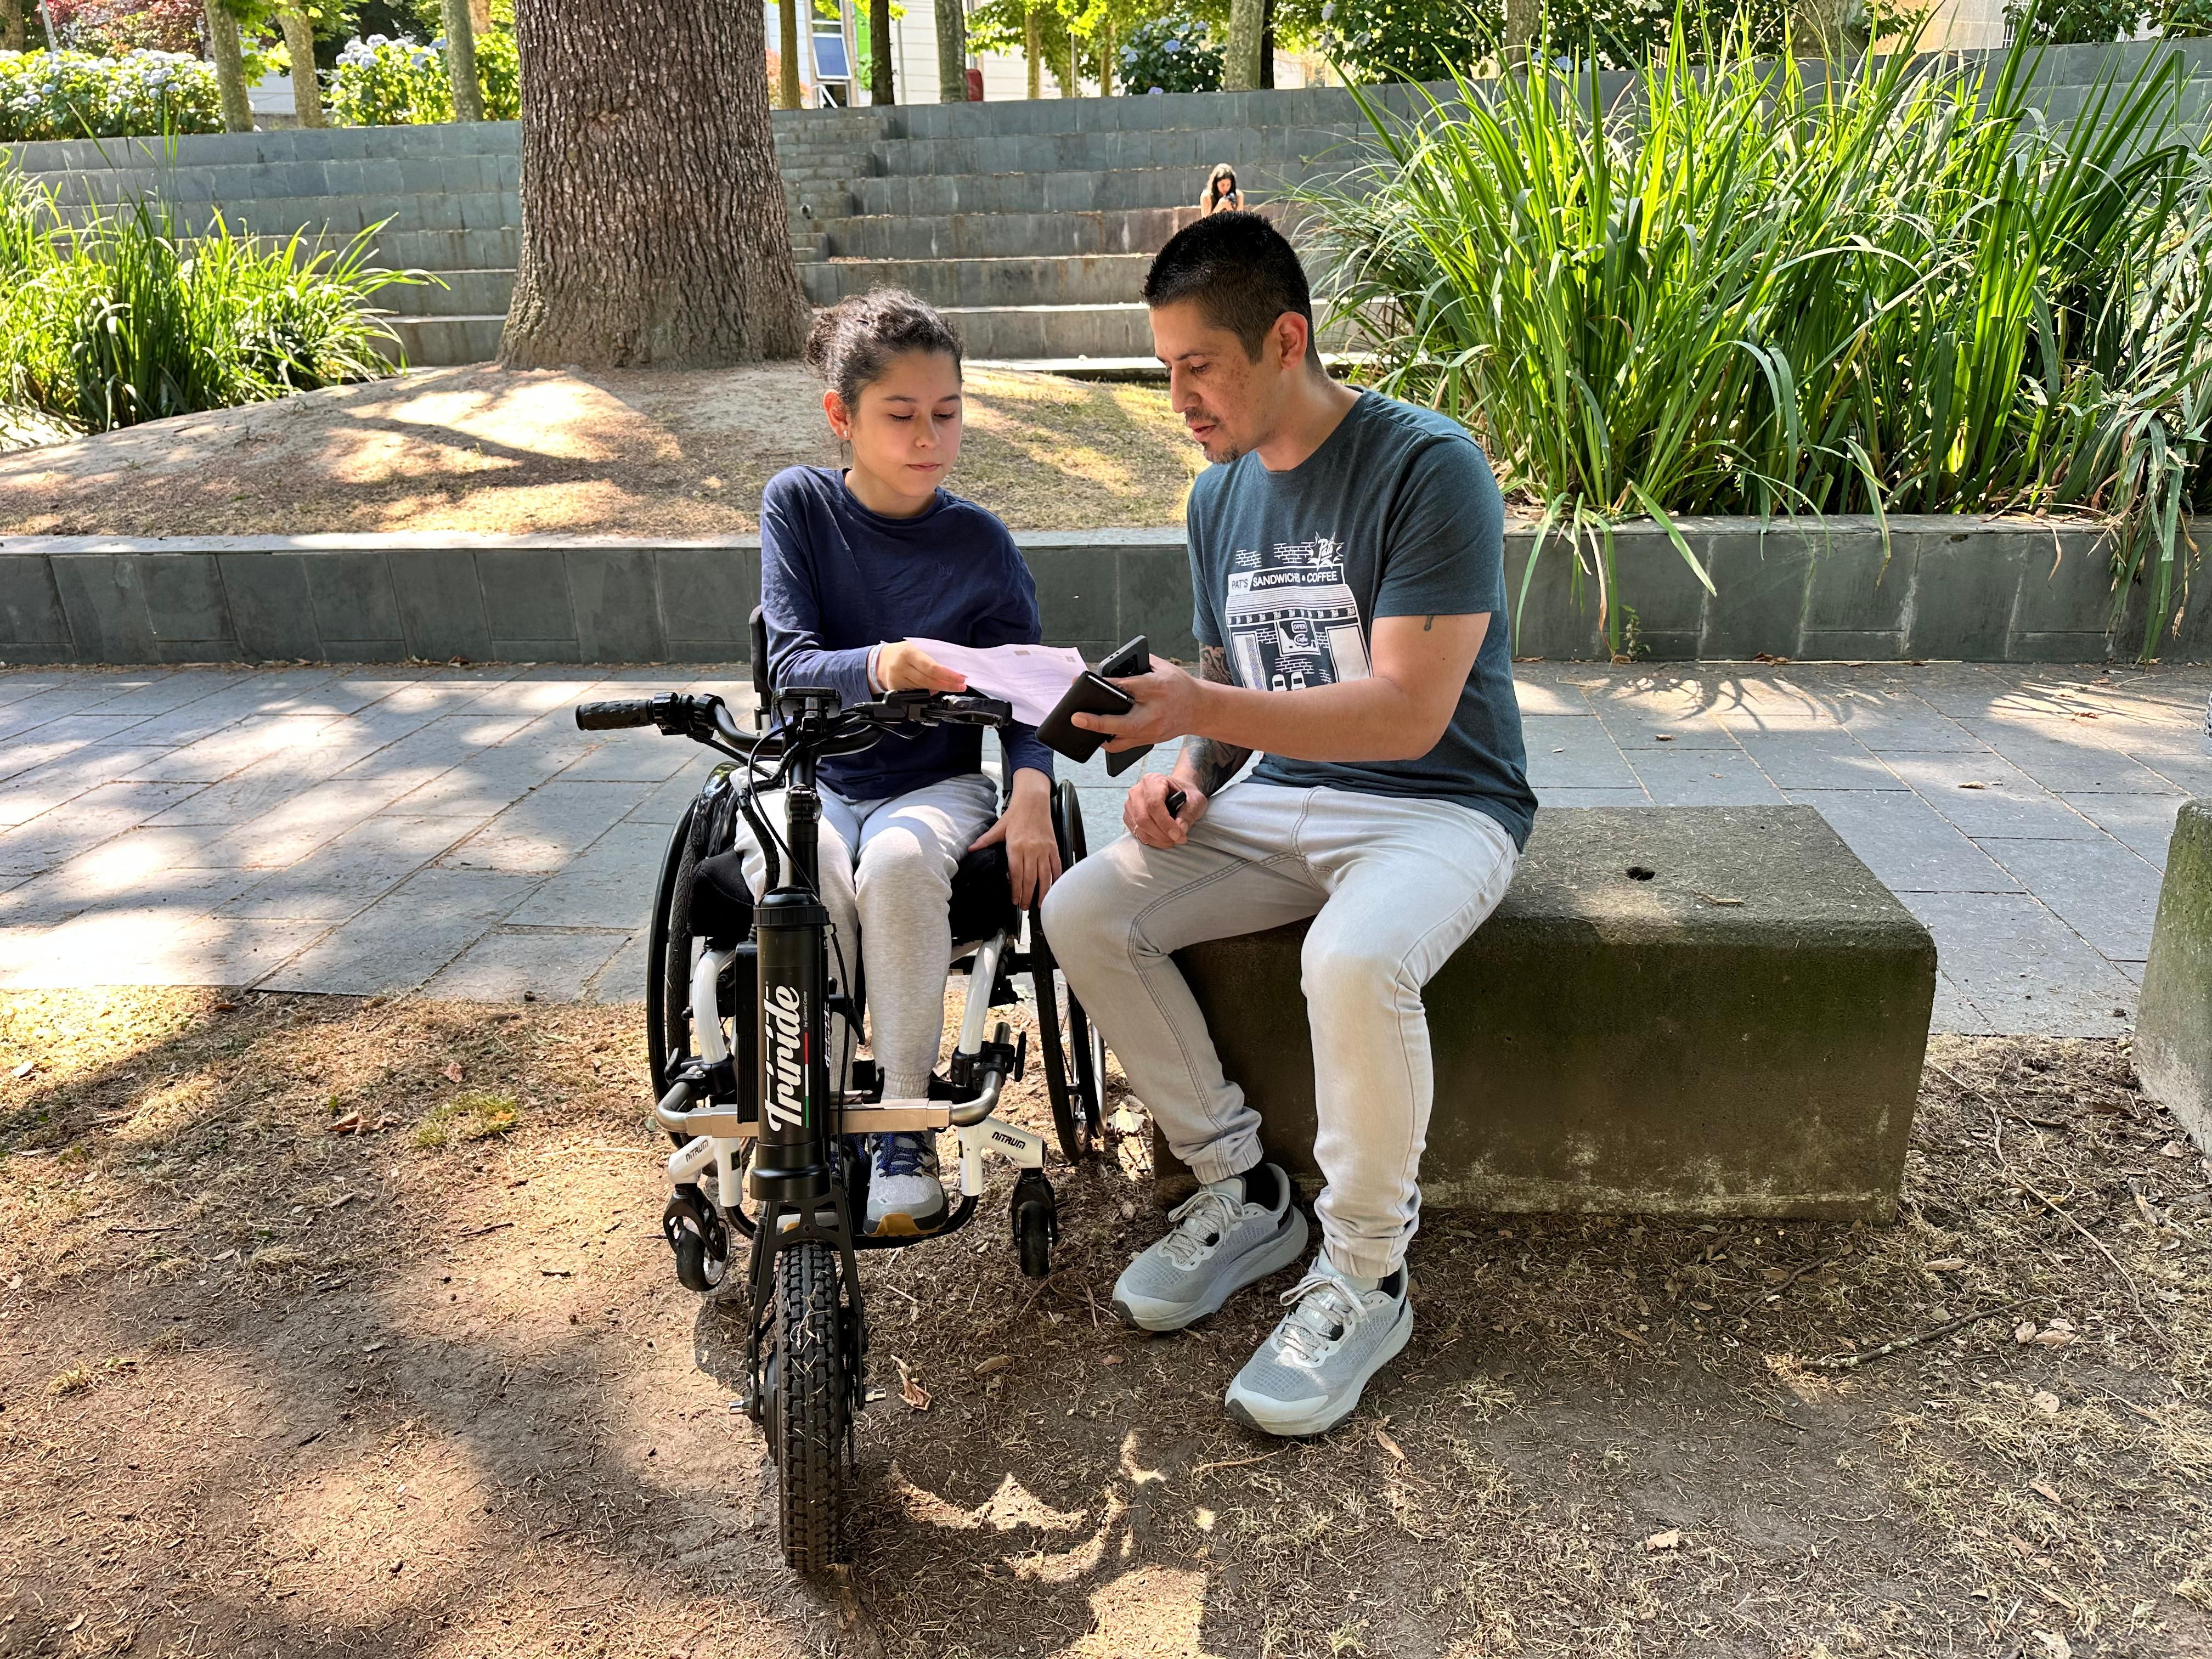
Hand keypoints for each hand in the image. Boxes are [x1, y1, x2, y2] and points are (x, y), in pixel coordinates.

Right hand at [877, 640, 965, 693]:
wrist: (882, 660)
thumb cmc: (904, 652)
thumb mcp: (917, 647)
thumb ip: (932, 656)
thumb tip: (953, 669)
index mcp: (908, 652)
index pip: (931, 667)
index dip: (948, 675)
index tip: (960, 679)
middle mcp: (901, 667)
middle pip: (929, 681)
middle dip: (948, 685)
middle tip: (960, 686)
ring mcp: (897, 680)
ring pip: (924, 689)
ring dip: (940, 689)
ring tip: (951, 686)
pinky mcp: (895, 690)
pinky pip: (916, 694)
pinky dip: (928, 692)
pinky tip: (935, 689)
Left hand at [972, 771, 1061, 906]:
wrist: (1033, 801)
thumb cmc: (1016, 814)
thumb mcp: (998, 828)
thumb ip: (985, 841)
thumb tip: (971, 849)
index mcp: (1016, 846)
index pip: (1016, 874)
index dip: (1016, 890)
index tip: (1015, 900)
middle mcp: (1031, 849)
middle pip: (1031, 878)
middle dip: (1028, 895)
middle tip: (1025, 907)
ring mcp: (1044, 849)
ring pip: (1045, 875)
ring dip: (1043, 892)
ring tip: (1039, 904)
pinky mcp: (1053, 847)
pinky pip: (1056, 866)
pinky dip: (1056, 878)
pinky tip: (1053, 888)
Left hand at [1071, 655, 1206, 752]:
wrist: (1200, 708)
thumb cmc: (1178, 685)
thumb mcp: (1162, 667)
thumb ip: (1138, 665)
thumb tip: (1110, 669)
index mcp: (1157, 688)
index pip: (1127, 687)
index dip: (1105, 686)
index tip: (1086, 683)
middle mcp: (1154, 712)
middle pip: (1122, 722)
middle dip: (1097, 721)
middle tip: (1076, 718)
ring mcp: (1152, 730)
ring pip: (1121, 740)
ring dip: (1099, 735)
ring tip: (1082, 726)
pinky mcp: (1150, 740)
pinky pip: (1124, 746)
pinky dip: (1109, 742)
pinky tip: (1097, 735)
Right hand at [1125, 771, 1206, 848]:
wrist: (1177, 792)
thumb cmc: (1186, 793)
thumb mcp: (1195, 800)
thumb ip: (1188, 814)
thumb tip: (1180, 829)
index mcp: (1153, 781)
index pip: (1154, 804)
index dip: (1165, 823)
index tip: (1178, 835)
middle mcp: (1137, 791)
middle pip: (1143, 818)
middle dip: (1161, 834)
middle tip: (1177, 840)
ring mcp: (1131, 804)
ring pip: (1139, 828)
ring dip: (1157, 839)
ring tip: (1172, 840)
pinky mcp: (1129, 816)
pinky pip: (1137, 833)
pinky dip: (1151, 840)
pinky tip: (1163, 839)